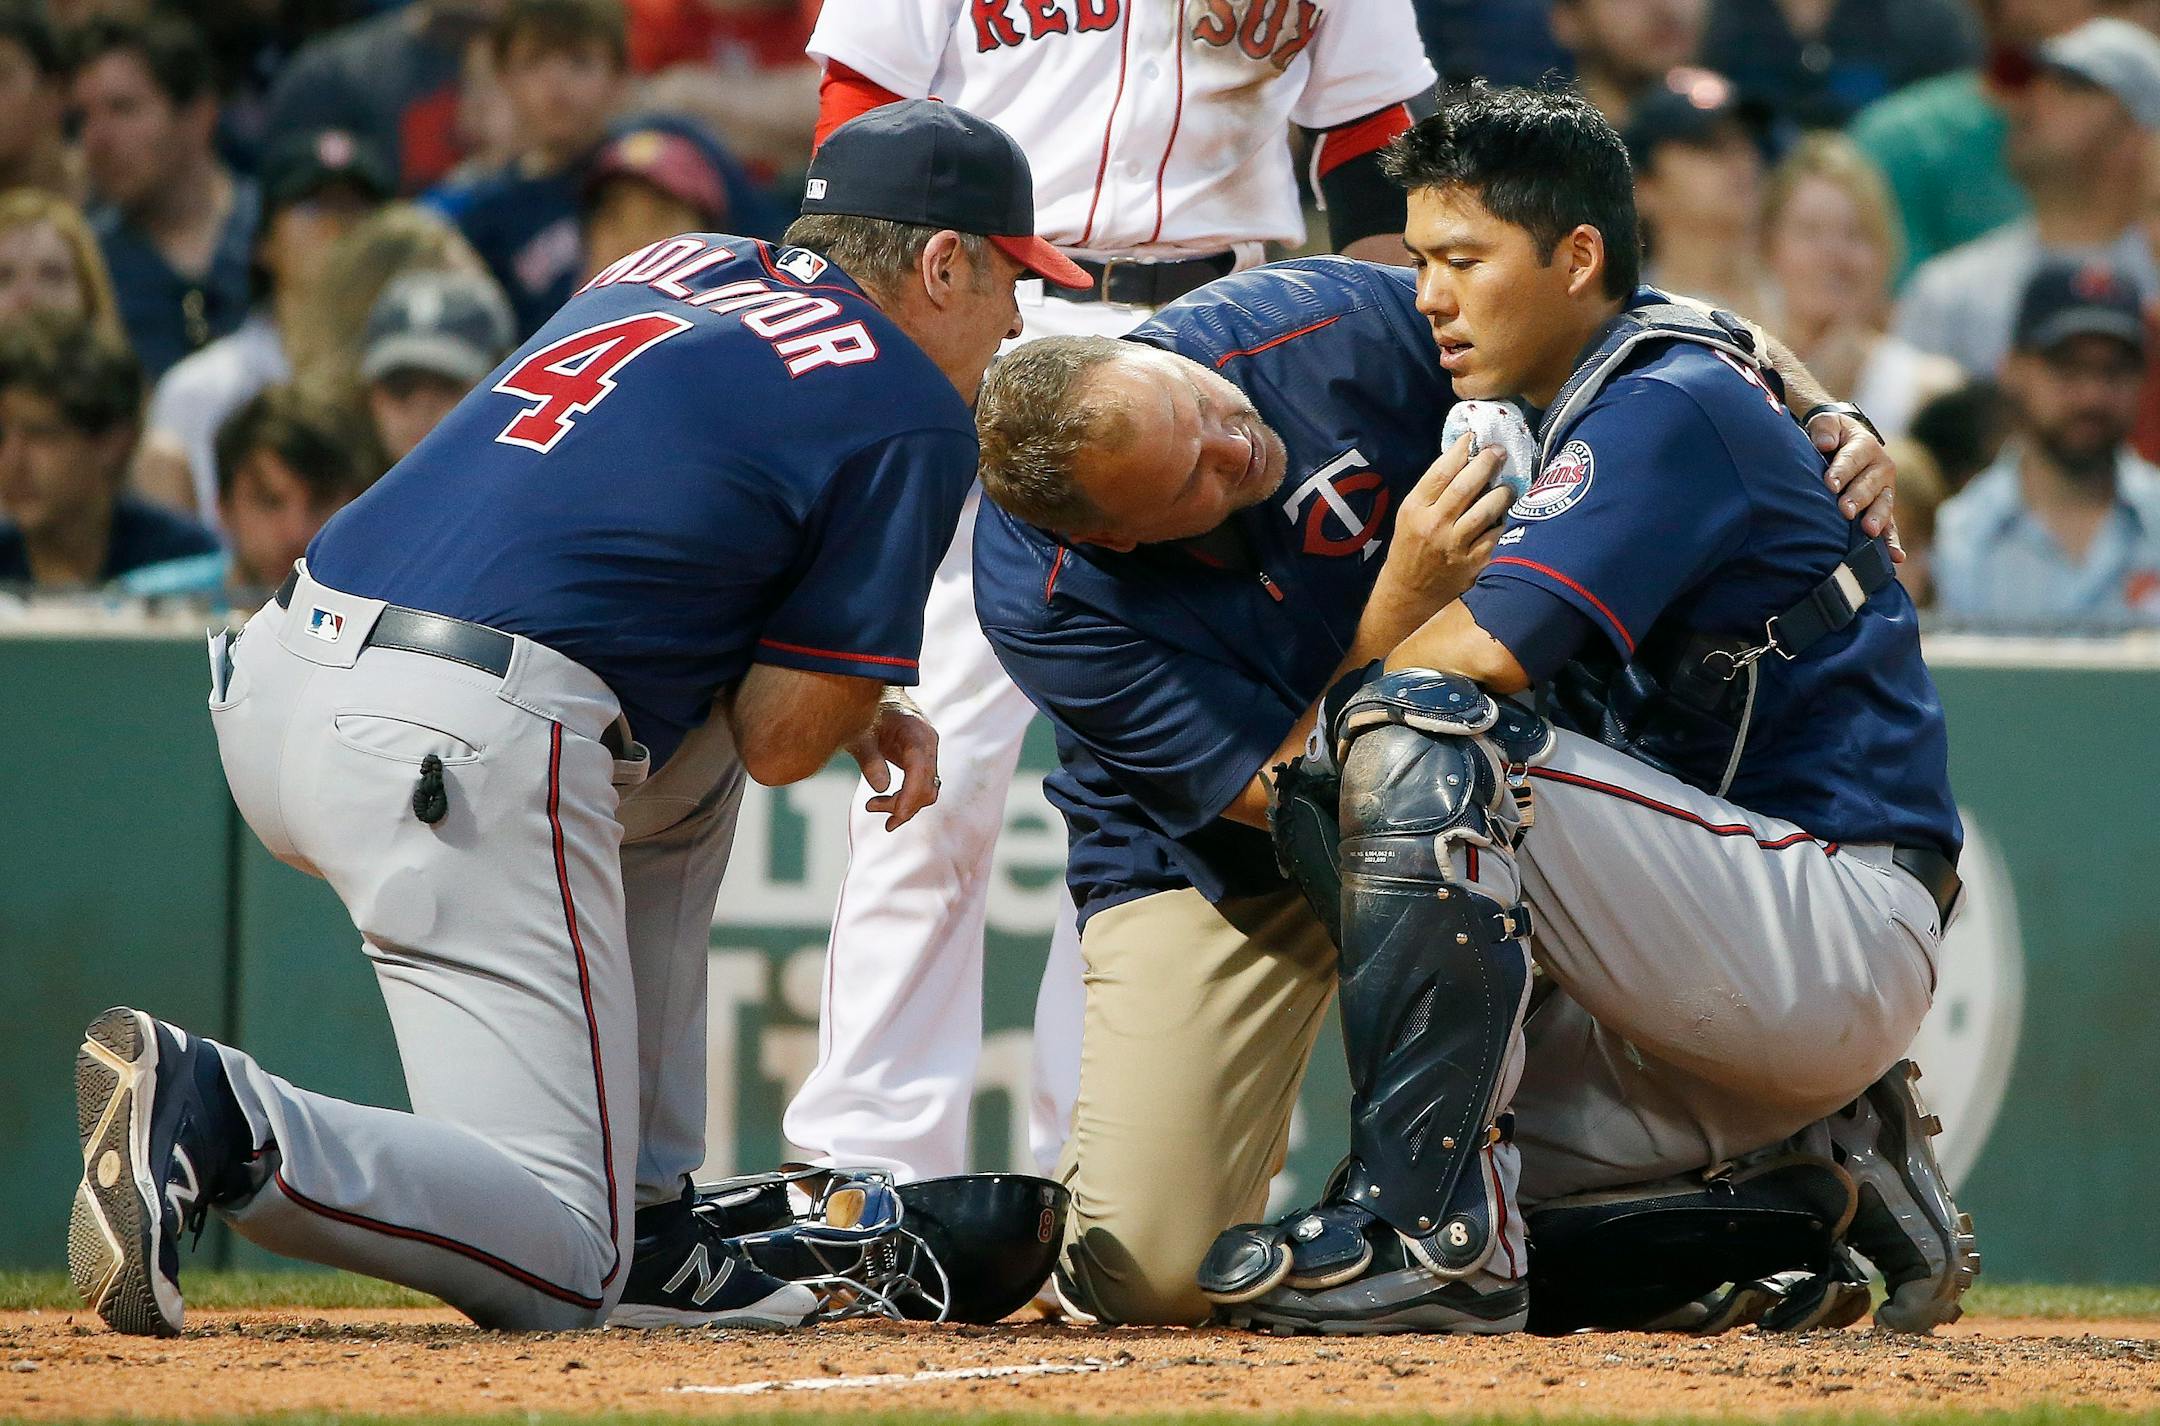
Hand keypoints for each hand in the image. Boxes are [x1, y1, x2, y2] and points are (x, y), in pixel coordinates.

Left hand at [846, 688, 939, 830]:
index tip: (895, 816)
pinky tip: (883, 801)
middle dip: (902, 805)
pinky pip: (921, 786)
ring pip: (926, 790)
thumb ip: (870, 758)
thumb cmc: (866, 712)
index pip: (920, 771)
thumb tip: (881, 788)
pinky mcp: (923, 760)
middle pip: (926, 786)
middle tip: (870, 806)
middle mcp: (929, 744)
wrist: (876, 696)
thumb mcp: (861, 734)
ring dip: (903, 804)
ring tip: (872, 805)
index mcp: (916, 733)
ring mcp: (929, 753)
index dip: (910, 797)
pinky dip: (906, 798)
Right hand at [1373, 434, 1515, 617]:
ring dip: (1502, 492)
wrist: (1409, 592)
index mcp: (1415, 509)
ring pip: (1487, 510)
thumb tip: (1464, 458)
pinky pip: (1496, 535)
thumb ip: (1433, 490)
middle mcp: (1434, 526)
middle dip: (1487, 463)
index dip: (1460, 450)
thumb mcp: (1410, 514)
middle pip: (1466, 486)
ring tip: (1508, 486)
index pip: (1440, 472)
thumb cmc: (1411, 546)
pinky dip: (1504, 522)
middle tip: (1500, 451)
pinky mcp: (1473, 563)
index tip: (1474, 437)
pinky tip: (1506, 516)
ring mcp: (1455, 546)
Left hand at [1809, 412, 1903, 562]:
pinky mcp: (1883, 508)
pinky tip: (1896, 557)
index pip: (1852, 459)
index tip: (1830, 484)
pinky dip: (1892, 541)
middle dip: (1858, 498)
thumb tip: (1825, 443)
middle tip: (1846, 510)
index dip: (1841, 471)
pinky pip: (1891, 525)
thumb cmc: (1831, 434)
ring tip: (1869, 531)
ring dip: (1877, 518)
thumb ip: (1825, 428)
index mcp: (1865, 446)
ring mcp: (1884, 490)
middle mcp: (1880, 468)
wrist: (1845, 441)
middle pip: (1869, 485)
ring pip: (1883, 505)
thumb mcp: (1826, 423)